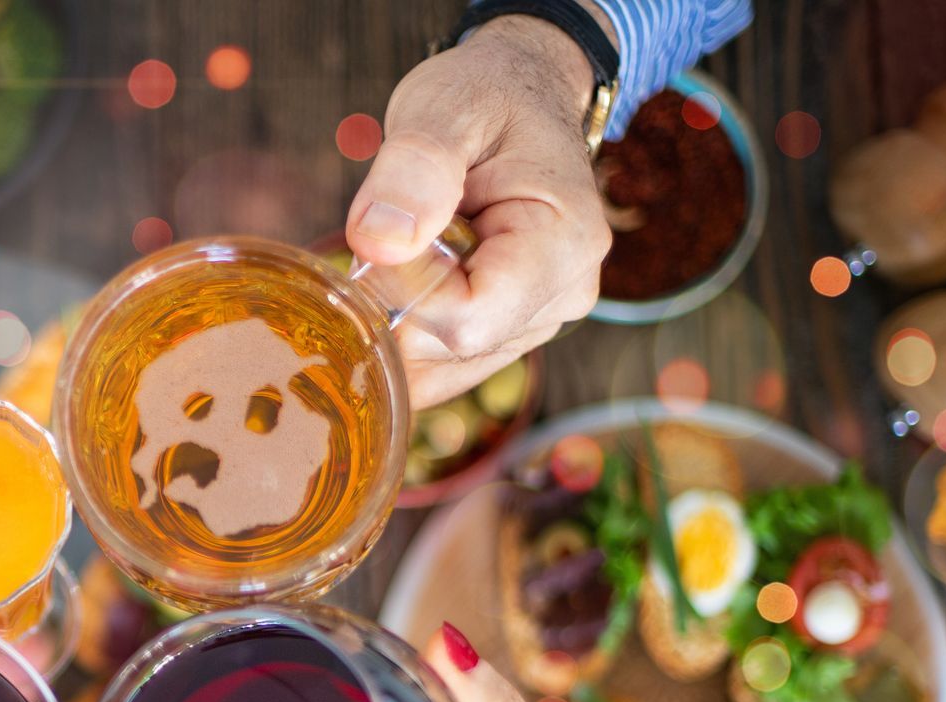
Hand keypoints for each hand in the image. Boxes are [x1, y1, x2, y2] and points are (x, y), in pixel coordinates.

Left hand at [347, 15, 612, 406]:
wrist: (519, 96)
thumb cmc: (488, 95)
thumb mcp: (444, 109)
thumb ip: (414, 171)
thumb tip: (380, 243)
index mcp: (565, 245)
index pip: (467, 318)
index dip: (404, 287)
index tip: (385, 232)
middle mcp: (564, 296)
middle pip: (448, 347)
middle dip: (397, 299)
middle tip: (397, 228)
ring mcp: (538, 320)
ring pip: (437, 363)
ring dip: (399, 312)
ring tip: (417, 240)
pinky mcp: (508, 330)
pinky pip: (439, 362)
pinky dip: (406, 328)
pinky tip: (410, 272)